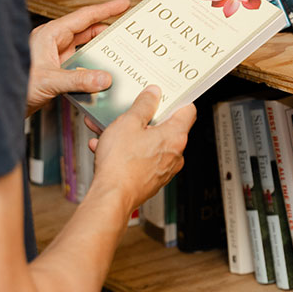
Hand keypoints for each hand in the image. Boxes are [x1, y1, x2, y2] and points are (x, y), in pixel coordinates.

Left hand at [26, 0, 130, 115]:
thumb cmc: (13, 82)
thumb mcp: (49, 80)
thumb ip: (78, 80)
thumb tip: (103, 78)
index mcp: (50, 34)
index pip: (84, 17)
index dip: (106, 9)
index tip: (122, 3)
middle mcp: (54, 44)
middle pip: (87, 32)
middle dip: (107, 31)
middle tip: (126, 31)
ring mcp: (56, 58)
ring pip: (85, 50)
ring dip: (100, 53)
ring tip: (119, 54)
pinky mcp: (57, 73)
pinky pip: (81, 66)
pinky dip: (92, 69)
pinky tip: (101, 76)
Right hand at [88, 86, 196, 211]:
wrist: (111, 197)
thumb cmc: (121, 164)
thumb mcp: (129, 122)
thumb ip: (143, 105)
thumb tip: (153, 94)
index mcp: (175, 136)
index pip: (188, 110)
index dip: (176, 99)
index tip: (165, 94)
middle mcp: (174, 154)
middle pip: (166, 127)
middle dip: (145, 117)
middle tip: (131, 110)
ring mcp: (163, 169)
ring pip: (149, 143)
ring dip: (131, 134)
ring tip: (110, 129)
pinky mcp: (150, 180)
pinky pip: (141, 158)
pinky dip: (126, 151)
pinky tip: (105, 146)